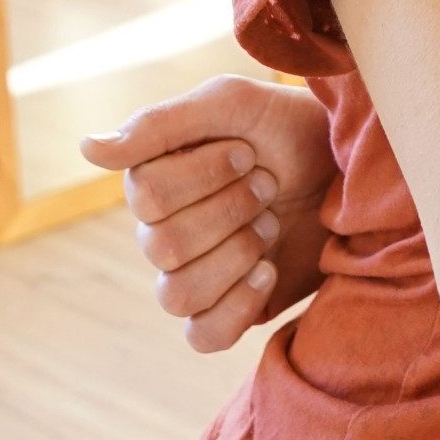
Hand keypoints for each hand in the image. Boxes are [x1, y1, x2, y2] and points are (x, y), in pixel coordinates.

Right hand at [81, 77, 333, 352]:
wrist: (352, 170)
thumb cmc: (289, 128)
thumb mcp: (232, 103)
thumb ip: (160, 124)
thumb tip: (86, 148)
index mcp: (153, 179)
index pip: (146, 196)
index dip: (204, 174)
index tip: (248, 150)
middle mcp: (161, 231)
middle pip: (161, 246)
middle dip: (230, 210)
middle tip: (268, 185)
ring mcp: (193, 275)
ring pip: (175, 295)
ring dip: (235, 255)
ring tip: (272, 225)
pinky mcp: (228, 310)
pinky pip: (201, 336)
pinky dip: (236, 307)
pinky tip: (267, 272)